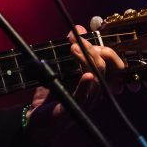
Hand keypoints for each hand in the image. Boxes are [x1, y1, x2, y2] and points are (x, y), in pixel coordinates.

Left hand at [24, 24, 124, 144]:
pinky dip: (87, 85)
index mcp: (95, 80)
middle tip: (73, 42)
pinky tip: (87, 76)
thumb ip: (71, 50)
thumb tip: (78, 28)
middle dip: (92, 49)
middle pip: (105, 66)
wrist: (37, 118)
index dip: (98, 44)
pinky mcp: (76, 110)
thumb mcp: (61, 68)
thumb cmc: (52, 93)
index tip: (78, 32)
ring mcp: (88, 101)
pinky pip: (86, 97)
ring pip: (97, 78)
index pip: (109, 60)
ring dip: (87, 61)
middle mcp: (95, 90)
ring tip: (73, 49)